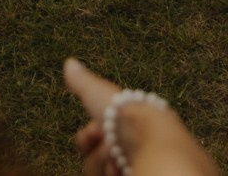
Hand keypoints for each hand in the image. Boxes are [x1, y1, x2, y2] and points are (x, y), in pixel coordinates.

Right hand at [63, 59, 217, 175]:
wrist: (157, 145)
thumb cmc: (132, 120)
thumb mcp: (103, 97)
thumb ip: (85, 83)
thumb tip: (70, 62)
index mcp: (126, 128)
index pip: (96, 137)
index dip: (88, 136)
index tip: (93, 133)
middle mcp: (130, 149)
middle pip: (95, 156)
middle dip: (95, 151)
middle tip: (106, 146)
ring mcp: (134, 167)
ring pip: (99, 171)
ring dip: (102, 163)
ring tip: (116, 157)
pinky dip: (112, 174)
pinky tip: (123, 169)